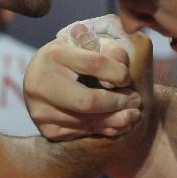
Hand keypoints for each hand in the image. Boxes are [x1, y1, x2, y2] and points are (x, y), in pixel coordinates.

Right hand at [24, 15, 153, 140]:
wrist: (41, 77)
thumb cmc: (73, 56)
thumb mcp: (89, 44)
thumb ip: (109, 50)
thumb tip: (122, 65)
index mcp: (54, 54)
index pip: (94, 64)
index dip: (117, 73)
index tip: (127, 79)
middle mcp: (40, 83)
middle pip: (87, 101)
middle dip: (116, 103)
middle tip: (136, 101)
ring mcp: (40, 109)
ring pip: (85, 121)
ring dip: (115, 120)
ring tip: (132, 115)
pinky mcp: (45, 129)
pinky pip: (80, 133)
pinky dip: (103, 130)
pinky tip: (118, 125)